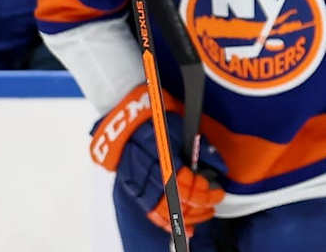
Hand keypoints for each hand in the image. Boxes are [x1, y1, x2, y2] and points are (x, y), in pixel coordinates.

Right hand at [90, 83, 225, 234]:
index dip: (206, 192)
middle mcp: (149, 171)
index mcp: (162, 155)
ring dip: (187, 216)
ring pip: (165, 210)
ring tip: (201, 214)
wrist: (121, 114)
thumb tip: (217, 165)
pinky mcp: (131, 185)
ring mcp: (138, 181)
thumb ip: (198, 146)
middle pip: (179, 201)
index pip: (188, 185)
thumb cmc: (149, 115)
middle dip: (200, 206)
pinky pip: (150, 210)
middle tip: (212, 202)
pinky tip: (180, 224)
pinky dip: (166, 221)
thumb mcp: (177, 124)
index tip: (217, 189)